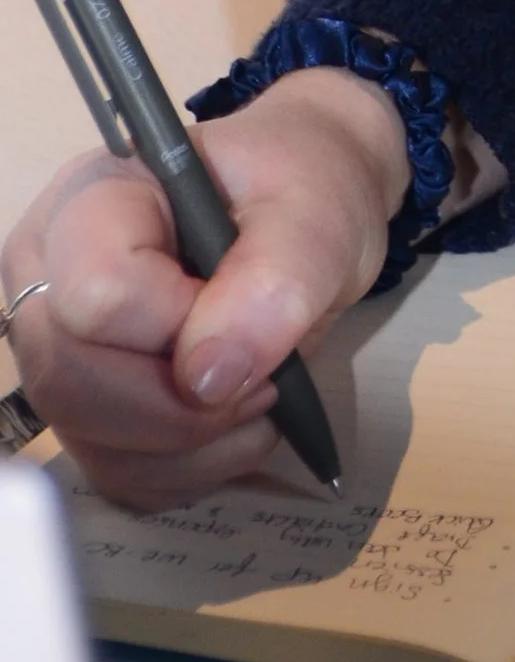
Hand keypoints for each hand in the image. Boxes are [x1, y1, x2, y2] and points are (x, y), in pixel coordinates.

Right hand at [0, 68, 407, 510]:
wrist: (305, 213)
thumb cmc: (300, 188)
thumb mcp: (317, 208)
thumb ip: (276, 276)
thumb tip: (209, 377)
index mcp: (91, 198)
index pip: (97, 292)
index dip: (177, 325)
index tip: (248, 308)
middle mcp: (49, 276)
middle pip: (71, 379)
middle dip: (182, 404)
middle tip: (266, 377)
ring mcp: (59, 347)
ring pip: (88, 440)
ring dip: (194, 446)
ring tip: (263, 393)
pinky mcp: (85, 408)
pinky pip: (116, 474)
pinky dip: (189, 469)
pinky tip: (236, 423)